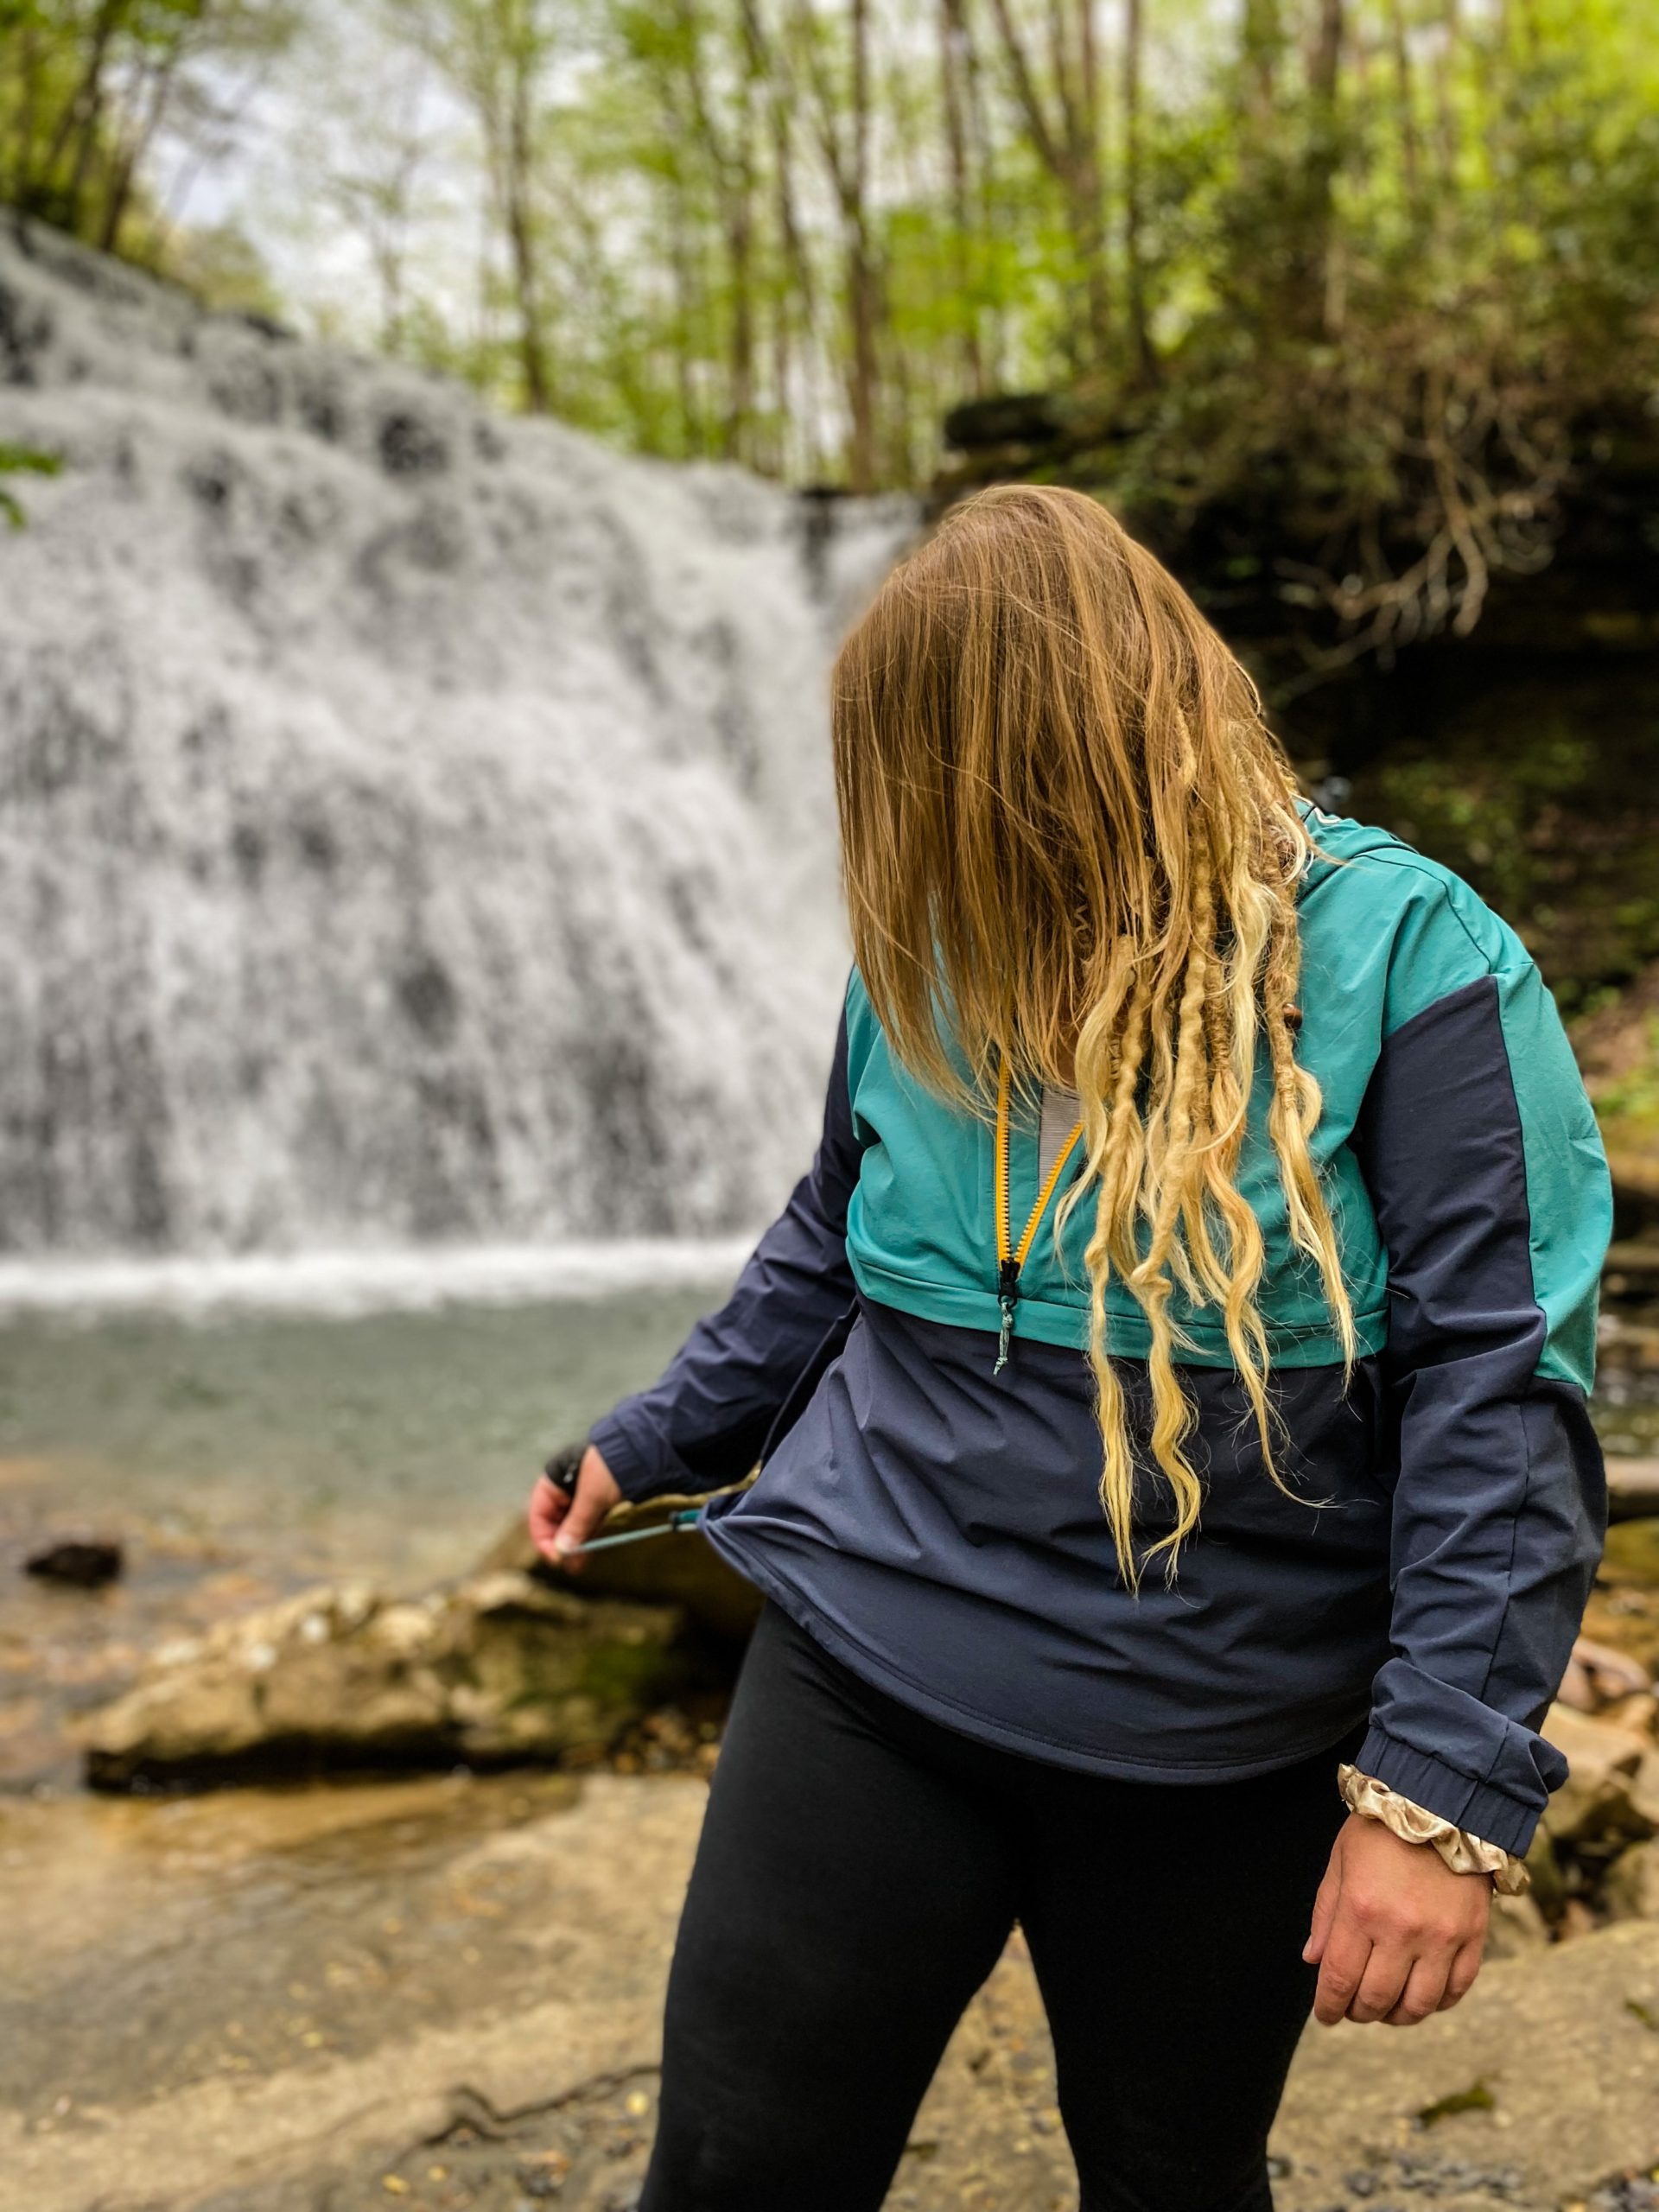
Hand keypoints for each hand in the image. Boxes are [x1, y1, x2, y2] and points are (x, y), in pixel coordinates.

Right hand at [527, 1445, 621, 1571]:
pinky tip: (588, 1553)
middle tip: (569, 1565)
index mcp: (555, 1480)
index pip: (539, 1513)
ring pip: (573, 1525)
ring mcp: (583, 1496)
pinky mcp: (601, 1502)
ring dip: (575, 1544)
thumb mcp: (592, 1497)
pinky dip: (587, 1538)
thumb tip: (562, 1551)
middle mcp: (566, 1489)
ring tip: (578, 1565)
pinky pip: (588, 1524)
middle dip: (561, 1544)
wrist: (647, 1450)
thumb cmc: (612, 1467)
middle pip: (554, 1522)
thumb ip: (576, 1524)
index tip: (556, 1556)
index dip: (543, 1537)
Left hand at [1304, 1813, 1489, 2026]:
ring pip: (1418, 2005)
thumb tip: (1313, 1960)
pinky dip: (1437, 2003)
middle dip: (1359, 2012)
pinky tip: (1423, 1995)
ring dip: (1398, 2016)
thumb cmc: (1382, 1827)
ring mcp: (1441, 1937)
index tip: (1325, 2015)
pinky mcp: (1473, 1937)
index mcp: (1361, 1909)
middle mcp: (1401, 1930)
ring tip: (1387, 2008)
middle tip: (1353, 2009)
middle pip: (1377, 1999)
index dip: (1328, 2006)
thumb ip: (1326, 1913)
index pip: (1339, 1979)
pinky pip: (1456, 1989)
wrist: (1442, 1800)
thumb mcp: (1340, 1860)